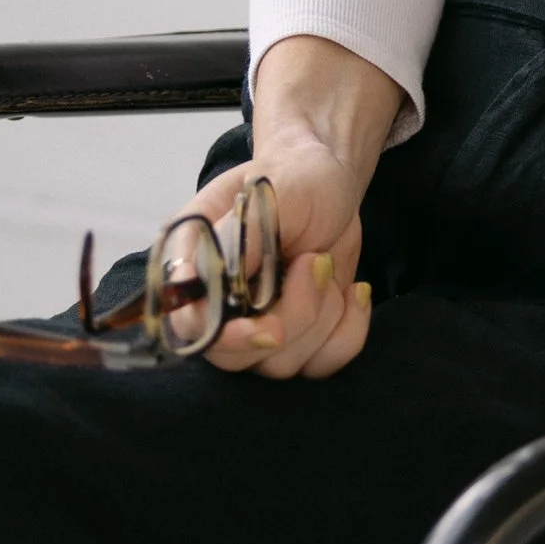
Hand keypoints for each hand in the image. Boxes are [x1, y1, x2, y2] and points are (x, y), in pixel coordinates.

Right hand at [197, 34, 401, 379]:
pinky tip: (353, 291)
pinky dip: (347, 332)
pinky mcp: (295, 340)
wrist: (330, 182)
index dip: (229, 338)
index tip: (271, 329)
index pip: (191, 328)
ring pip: (282, 365)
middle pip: (237, 359)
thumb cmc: (294, 177)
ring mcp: (255, 328)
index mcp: (194, 265)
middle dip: (292, 318)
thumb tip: (202, 284)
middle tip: (315, 262)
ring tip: (325, 261)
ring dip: (322, 315)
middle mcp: (217, 305)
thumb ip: (237, 239)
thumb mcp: (271, 194)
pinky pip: (321, 365)